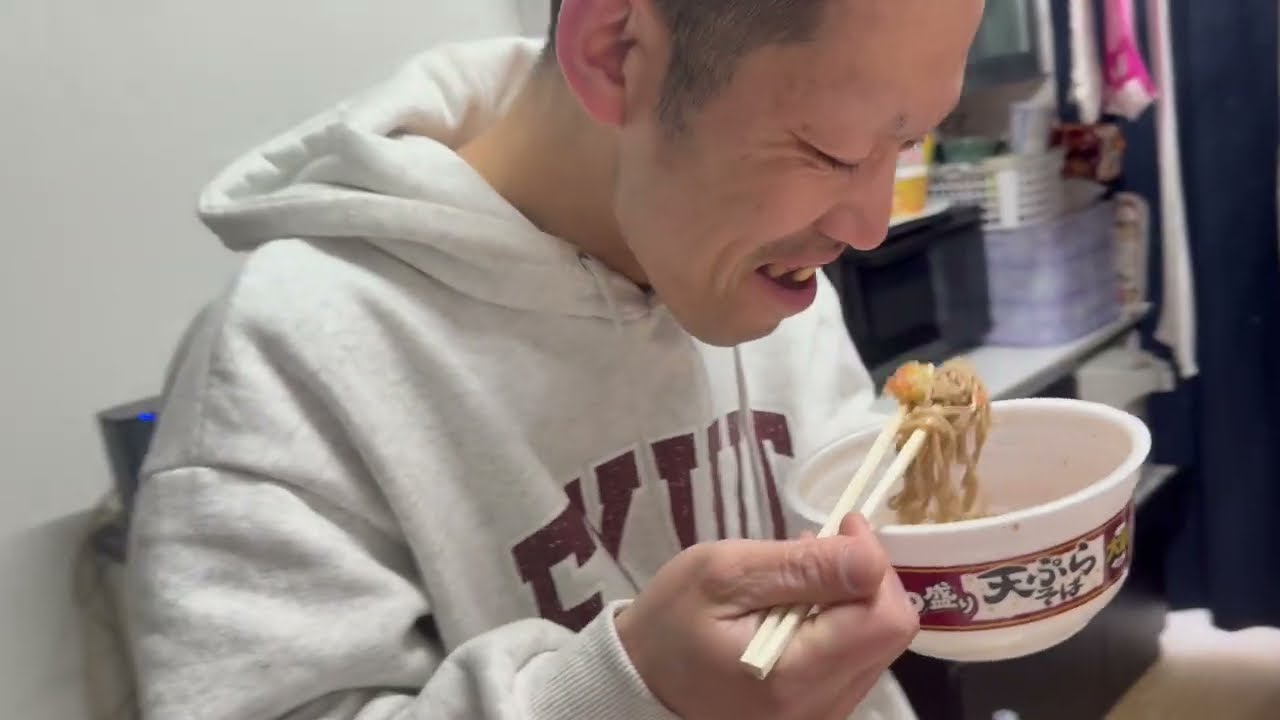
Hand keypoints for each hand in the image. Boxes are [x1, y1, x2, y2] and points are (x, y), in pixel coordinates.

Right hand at [615, 514, 917, 719]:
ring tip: (798, 584)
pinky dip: (839, 628)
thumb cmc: (671, 620)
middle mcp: (821, 709)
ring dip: (852, 602)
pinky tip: (798, 613)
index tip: (838, 528)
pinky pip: (856, 664)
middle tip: (814, 550)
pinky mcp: (819, 714)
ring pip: (878, 648)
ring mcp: (823, 716)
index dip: (874, 563)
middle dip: (864, 580)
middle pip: (890, 634)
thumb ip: (799, 567)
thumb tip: (870, 555)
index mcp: (795, 676)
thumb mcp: (722, 574)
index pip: (885, 619)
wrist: (640, 680)